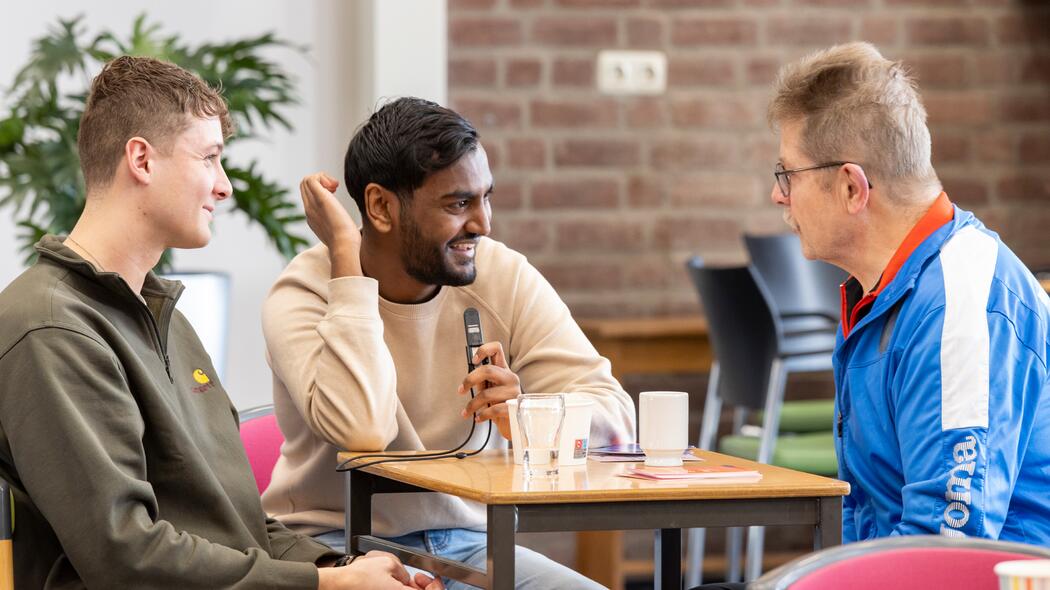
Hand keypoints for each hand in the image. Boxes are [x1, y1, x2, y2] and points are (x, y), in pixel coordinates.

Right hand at [299, 172, 361, 277]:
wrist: (345, 246)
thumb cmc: (348, 242)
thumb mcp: (340, 231)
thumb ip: (338, 224)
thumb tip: (347, 222)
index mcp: (313, 218)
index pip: (308, 196)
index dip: (320, 189)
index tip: (335, 194)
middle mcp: (309, 211)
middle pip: (304, 186)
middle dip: (320, 181)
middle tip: (335, 189)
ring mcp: (312, 205)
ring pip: (305, 181)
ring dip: (321, 178)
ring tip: (335, 187)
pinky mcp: (320, 199)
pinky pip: (311, 179)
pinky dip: (322, 177)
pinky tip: (335, 186)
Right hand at [317, 551, 443, 589]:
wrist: (339, 584)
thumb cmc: (359, 576)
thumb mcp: (389, 563)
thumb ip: (405, 572)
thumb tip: (407, 579)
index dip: (436, 586)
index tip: (434, 578)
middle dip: (424, 588)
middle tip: (419, 578)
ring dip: (411, 589)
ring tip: (405, 579)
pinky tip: (395, 584)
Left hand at [458, 341, 519, 439]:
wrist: (514, 426)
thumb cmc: (499, 406)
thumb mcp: (489, 390)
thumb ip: (481, 380)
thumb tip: (469, 375)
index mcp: (504, 371)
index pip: (497, 350)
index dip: (484, 350)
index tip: (473, 361)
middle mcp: (510, 378)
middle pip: (488, 370)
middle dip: (469, 380)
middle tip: (461, 390)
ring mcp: (514, 393)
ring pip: (486, 394)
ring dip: (472, 405)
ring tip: (467, 412)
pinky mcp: (514, 408)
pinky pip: (493, 409)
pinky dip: (482, 415)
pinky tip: (479, 418)